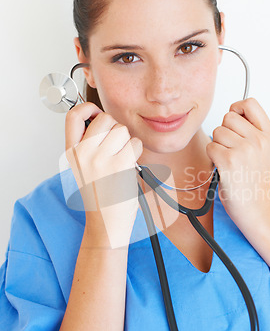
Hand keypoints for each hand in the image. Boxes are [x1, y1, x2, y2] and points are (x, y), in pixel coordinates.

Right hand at [65, 102, 142, 247]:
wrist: (106, 223)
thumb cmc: (100, 196)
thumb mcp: (83, 168)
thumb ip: (87, 144)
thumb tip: (103, 120)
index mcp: (71, 153)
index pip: (73, 116)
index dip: (87, 108)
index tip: (96, 113)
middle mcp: (82, 154)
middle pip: (105, 119)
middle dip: (115, 128)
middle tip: (115, 146)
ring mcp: (100, 159)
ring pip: (122, 130)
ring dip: (127, 142)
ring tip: (122, 159)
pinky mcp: (119, 164)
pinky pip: (134, 143)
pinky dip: (136, 152)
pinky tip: (129, 166)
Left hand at [206, 97, 269, 230]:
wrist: (255, 207)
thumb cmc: (253, 179)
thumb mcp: (263, 150)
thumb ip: (251, 129)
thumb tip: (231, 112)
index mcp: (269, 134)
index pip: (249, 103)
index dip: (237, 109)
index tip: (235, 122)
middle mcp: (259, 140)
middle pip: (228, 117)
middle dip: (225, 131)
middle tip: (232, 149)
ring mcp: (244, 150)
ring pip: (217, 132)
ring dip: (217, 145)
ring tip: (229, 160)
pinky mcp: (229, 160)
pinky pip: (210, 146)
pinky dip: (212, 157)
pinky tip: (223, 167)